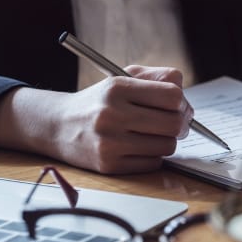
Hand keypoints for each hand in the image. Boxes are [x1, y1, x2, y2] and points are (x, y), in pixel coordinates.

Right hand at [0, 66, 192, 173]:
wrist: (58, 125)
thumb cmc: (100, 101)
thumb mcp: (123, 77)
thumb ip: (157, 77)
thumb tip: (183, 91)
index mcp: (117, 88)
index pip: (172, 95)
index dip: (182, 102)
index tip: (179, 106)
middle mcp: (112, 114)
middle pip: (174, 123)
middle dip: (182, 124)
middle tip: (178, 123)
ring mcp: (110, 142)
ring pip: (167, 145)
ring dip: (167, 141)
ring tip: (155, 134)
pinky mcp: (109, 165)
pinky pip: (153, 163)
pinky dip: (154, 155)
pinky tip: (141, 146)